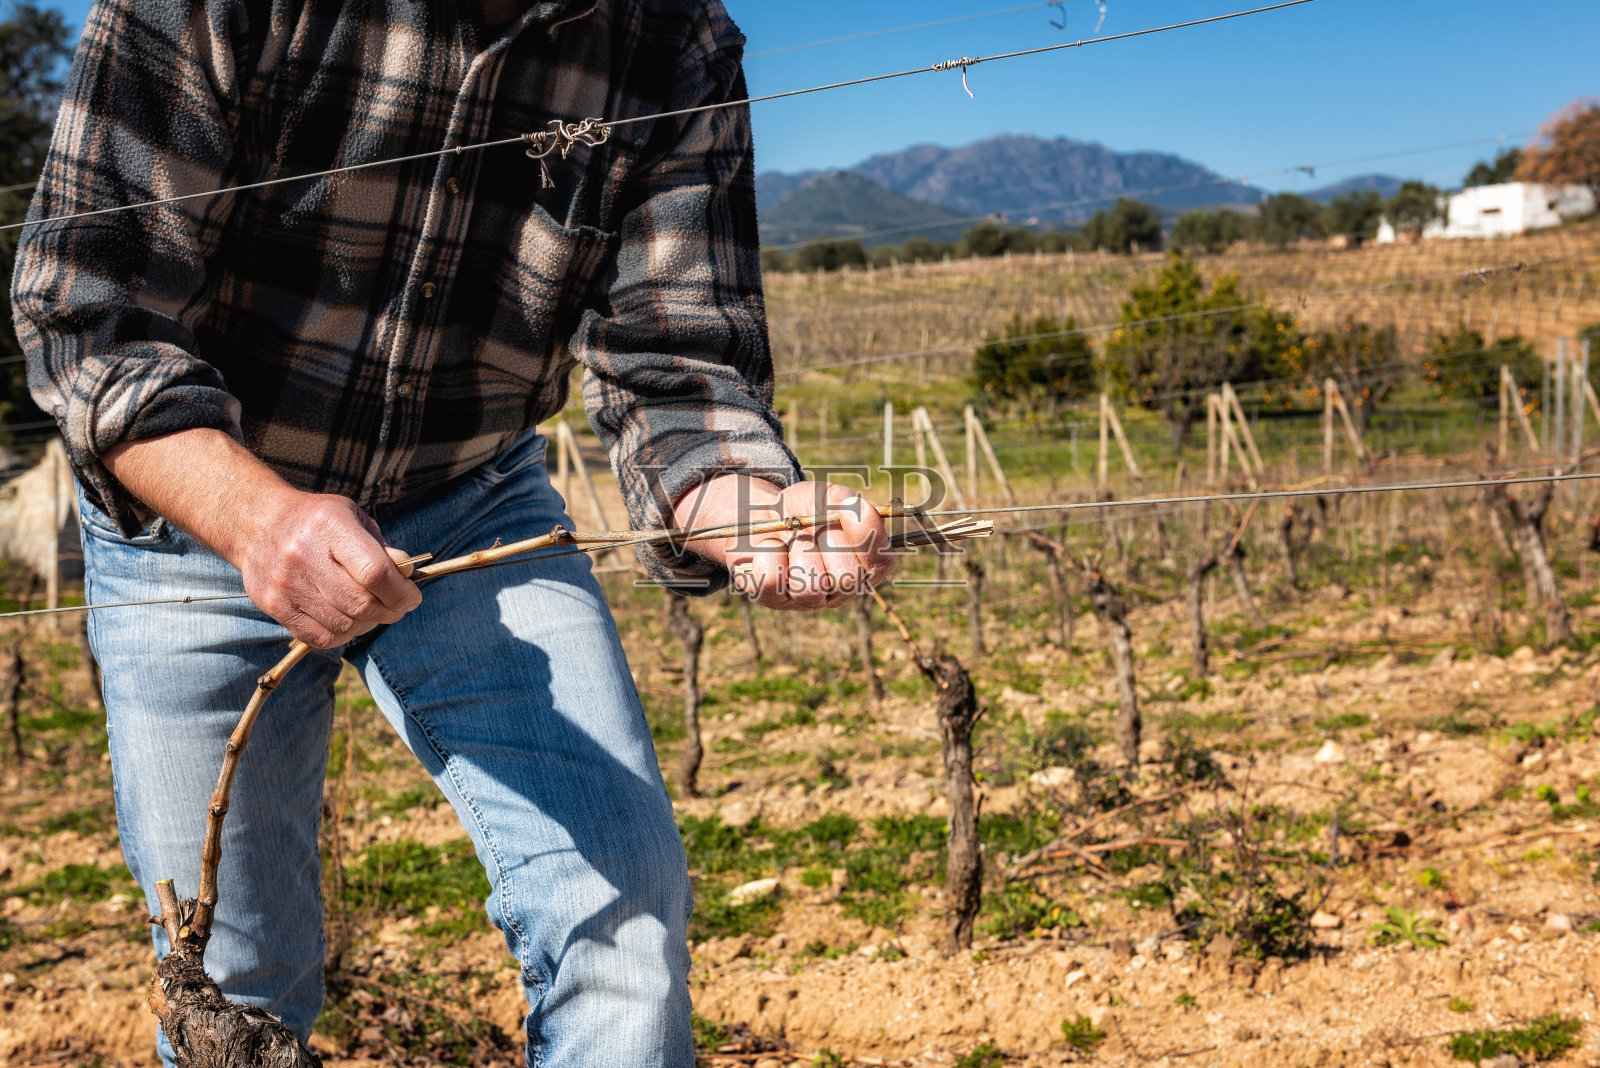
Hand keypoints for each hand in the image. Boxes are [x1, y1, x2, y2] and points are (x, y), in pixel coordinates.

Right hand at [233, 490, 421, 647]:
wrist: (257, 523)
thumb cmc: (317, 521)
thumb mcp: (352, 518)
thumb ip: (380, 548)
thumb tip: (406, 577)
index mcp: (331, 527)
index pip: (374, 572)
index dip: (401, 592)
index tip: (412, 597)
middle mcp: (304, 556)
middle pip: (361, 604)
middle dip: (390, 611)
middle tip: (398, 607)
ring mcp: (286, 584)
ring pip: (343, 626)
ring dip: (368, 624)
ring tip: (373, 611)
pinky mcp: (274, 605)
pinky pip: (319, 637)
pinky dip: (343, 635)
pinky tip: (348, 621)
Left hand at [674, 475, 897, 610]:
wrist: (758, 514)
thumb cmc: (800, 510)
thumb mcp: (823, 496)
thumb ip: (843, 500)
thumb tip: (855, 507)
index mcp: (863, 565)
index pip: (882, 563)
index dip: (868, 537)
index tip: (849, 508)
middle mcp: (839, 590)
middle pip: (847, 578)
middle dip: (830, 541)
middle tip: (815, 526)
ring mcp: (805, 600)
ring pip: (811, 586)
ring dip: (799, 548)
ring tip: (793, 537)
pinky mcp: (770, 598)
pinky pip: (773, 580)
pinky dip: (769, 552)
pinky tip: (771, 544)